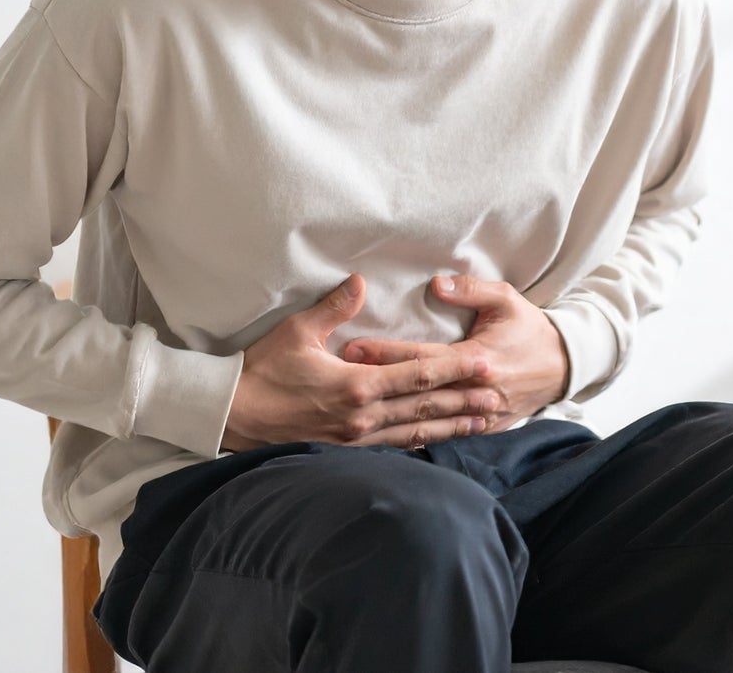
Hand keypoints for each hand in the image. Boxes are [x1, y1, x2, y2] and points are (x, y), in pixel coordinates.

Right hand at [221, 273, 502, 451]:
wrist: (233, 415)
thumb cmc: (263, 371)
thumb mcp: (297, 332)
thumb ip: (334, 308)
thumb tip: (359, 281)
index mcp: (357, 385)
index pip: (418, 375)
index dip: (455, 370)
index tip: (485, 364)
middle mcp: (363, 416)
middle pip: (426, 406)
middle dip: (465, 400)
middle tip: (500, 395)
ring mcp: (356, 438)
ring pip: (415, 431)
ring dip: (451, 425)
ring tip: (482, 422)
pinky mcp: (346, 450)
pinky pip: (393, 446)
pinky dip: (420, 441)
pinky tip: (437, 439)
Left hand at [340, 274, 569, 433]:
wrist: (564, 365)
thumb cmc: (530, 328)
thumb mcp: (507, 299)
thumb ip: (471, 291)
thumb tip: (436, 284)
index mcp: (478, 358)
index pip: (421, 358)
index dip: (385, 353)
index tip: (351, 348)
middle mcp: (475, 391)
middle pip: (416, 391)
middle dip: (376, 385)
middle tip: (338, 380)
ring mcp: (480, 416)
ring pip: (426, 420)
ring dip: (389, 413)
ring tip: (353, 408)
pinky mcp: (484, 429)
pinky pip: (444, 436)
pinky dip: (415, 435)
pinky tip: (386, 436)